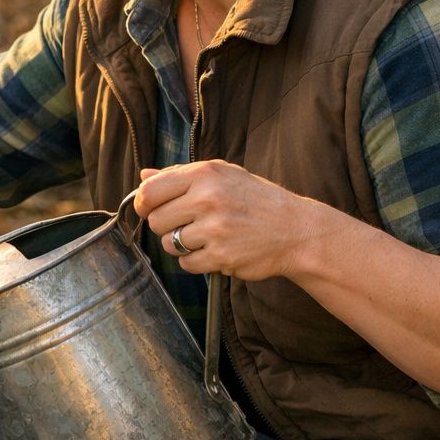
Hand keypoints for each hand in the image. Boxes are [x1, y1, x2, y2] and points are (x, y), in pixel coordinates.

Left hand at [134, 160, 317, 281]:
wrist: (297, 230)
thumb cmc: (256, 200)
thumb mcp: (224, 175)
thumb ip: (181, 174)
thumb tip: (143, 174)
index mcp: (205, 174)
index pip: (149, 191)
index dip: (143, 203)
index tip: (149, 209)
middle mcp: (208, 199)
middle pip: (155, 220)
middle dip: (166, 226)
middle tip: (188, 224)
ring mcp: (215, 229)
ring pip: (169, 244)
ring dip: (181, 245)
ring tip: (206, 237)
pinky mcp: (221, 256)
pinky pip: (186, 265)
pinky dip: (197, 262)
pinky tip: (216, 250)